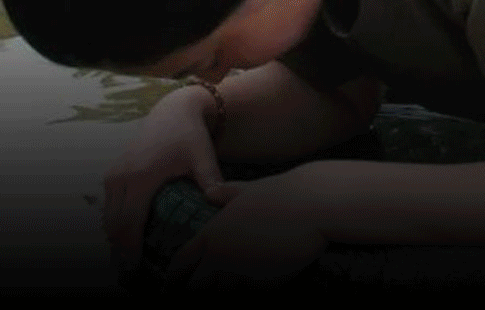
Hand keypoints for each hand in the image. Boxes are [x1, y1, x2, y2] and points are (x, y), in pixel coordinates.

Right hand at [103, 88, 228, 276]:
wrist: (173, 110)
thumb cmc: (190, 135)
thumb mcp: (203, 156)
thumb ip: (211, 180)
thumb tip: (218, 202)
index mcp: (142, 176)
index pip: (129, 222)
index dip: (130, 248)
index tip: (136, 268)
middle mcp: (122, 177)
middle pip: (114, 224)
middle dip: (120, 250)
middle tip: (133, 273)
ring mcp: (114, 174)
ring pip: (108, 217)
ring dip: (116, 238)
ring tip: (130, 260)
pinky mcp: (114, 173)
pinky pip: (109, 206)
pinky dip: (116, 223)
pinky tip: (129, 238)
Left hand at [163, 168, 326, 287]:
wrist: (313, 205)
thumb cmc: (284, 193)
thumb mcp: (249, 190)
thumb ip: (226, 195)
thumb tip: (210, 192)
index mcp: (213, 234)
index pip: (181, 263)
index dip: (175, 277)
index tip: (171, 284)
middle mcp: (221, 256)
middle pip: (196, 286)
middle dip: (196, 289)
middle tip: (201, 289)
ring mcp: (242, 272)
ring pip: (223, 293)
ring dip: (226, 290)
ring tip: (232, 286)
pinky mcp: (263, 283)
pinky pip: (250, 294)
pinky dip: (251, 291)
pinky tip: (258, 286)